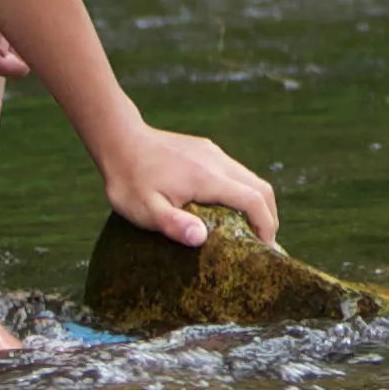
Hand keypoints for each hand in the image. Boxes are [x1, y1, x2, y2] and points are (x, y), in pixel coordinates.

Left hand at [97, 125, 279, 248]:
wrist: (119, 140)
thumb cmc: (129, 180)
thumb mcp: (145, 209)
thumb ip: (174, 224)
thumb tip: (201, 238)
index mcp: (208, 178)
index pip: (254, 200)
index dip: (266, 226)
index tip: (266, 249)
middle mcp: (217, 162)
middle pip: (261, 188)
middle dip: (269, 217)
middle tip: (263, 244)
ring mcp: (213, 153)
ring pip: (250, 177)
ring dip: (256, 204)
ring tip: (248, 230)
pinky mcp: (205, 150)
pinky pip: (235, 171)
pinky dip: (243, 192)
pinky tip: (227, 208)